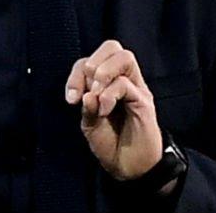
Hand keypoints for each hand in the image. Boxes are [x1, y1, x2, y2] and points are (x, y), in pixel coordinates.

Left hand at [65, 40, 162, 179]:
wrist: (129, 169)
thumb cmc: (110, 144)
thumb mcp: (90, 124)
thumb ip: (86, 106)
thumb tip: (86, 94)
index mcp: (109, 82)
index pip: (92, 60)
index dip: (77, 74)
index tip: (71, 99)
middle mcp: (125, 80)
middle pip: (112, 46)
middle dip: (93, 62)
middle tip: (88, 89)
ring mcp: (136, 89)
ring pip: (124, 57)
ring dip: (104, 73)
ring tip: (97, 96)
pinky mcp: (144, 102)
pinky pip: (126, 84)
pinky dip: (109, 95)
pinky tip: (104, 111)